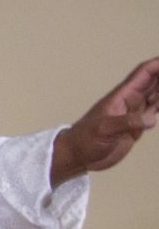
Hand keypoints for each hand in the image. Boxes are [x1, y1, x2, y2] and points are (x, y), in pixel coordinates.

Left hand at [52, 57, 158, 185]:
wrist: (78, 156)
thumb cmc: (85, 140)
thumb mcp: (104, 130)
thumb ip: (126, 123)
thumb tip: (150, 120)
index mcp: (123, 95)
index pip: (146, 72)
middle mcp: (131, 99)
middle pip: (156, 80)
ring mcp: (135, 112)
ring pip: (158, 93)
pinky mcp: (137, 125)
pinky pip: (156, 109)